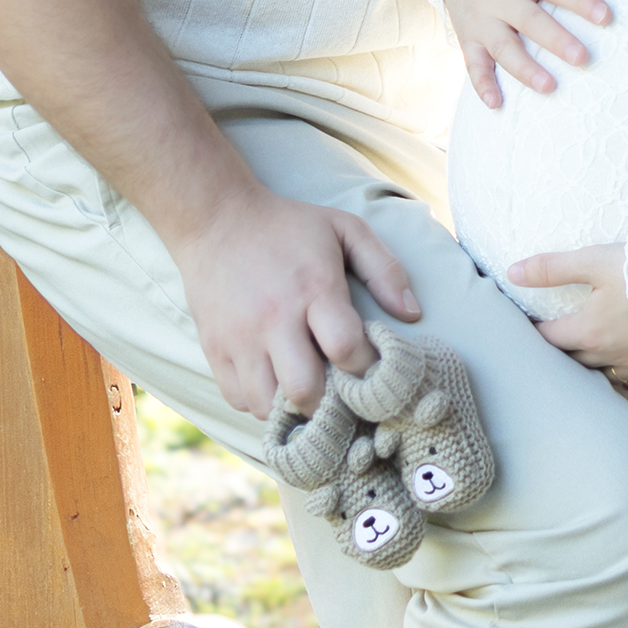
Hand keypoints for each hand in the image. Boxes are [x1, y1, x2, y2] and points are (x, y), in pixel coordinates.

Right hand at [170, 179, 421, 416]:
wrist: (217, 219)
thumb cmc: (290, 226)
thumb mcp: (345, 229)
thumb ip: (385, 268)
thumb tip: (413, 313)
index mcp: (312, 287)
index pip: (346, 349)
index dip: (366, 367)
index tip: (372, 367)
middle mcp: (273, 318)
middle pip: (305, 390)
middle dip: (330, 401)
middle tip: (340, 392)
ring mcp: (239, 338)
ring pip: (268, 406)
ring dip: (293, 408)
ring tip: (309, 391)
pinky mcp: (214, 350)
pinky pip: (239, 401)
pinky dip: (261, 403)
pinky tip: (277, 382)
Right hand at [443, 0, 614, 107]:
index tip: (606, 16)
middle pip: (528, 20)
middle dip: (555, 40)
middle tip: (583, 58)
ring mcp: (480, 18)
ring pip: (502, 47)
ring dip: (524, 69)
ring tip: (549, 87)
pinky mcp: (469, 37)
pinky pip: (472, 64)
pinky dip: (482, 85)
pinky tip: (497, 104)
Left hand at [511, 243, 627, 386]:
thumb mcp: (595, 260)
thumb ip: (553, 268)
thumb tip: (512, 273)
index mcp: (589, 331)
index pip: (548, 339)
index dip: (533, 333)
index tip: (524, 329)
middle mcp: (609, 356)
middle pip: (573, 363)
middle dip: (559, 354)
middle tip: (550, 346)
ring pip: (603, 376)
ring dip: (590, 370)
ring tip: (581, 359)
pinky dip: (625, 378)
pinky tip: (622, 371)